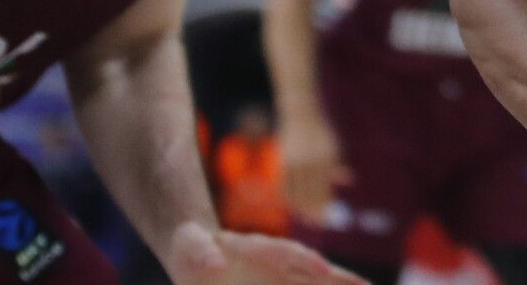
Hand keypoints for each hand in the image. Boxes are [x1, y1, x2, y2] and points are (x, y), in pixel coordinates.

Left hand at [166, 221, 366, 283]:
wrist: (199, 253)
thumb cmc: (192, 248)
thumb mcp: (187, 245)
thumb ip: (199, 251)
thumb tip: (215, 265)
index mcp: (256, 246)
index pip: (285, 252)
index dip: (305, 260)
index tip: (322, 268)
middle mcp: (278, 259)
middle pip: (314, 266)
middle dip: (339, 276)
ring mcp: (284, 275)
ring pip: (319, 282)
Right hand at [280, 111, 351, 225]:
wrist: (301, 116)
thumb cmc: (321, 135)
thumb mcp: (334, 148)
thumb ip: (339, 166)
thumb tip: (349, 182)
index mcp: (326, 159)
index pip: (325, 189)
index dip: (324, 206)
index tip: (326, 219)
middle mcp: (309, 162)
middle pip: (310, 195)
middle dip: (313, 212)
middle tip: (316, 223)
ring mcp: (295, 163)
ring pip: (297, 194)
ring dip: (301, 209)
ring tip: (306, 217)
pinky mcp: (283, 163)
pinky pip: (285, 187)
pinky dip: (289, 199)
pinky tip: (295, 206)